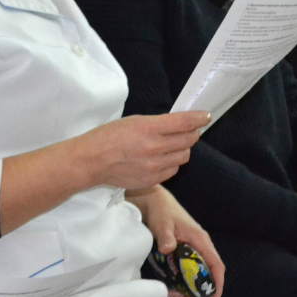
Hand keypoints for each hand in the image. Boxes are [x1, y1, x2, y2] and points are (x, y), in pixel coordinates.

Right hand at [77, 111, 209, 189]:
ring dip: (183, 148)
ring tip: (173, 145)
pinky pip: (172, 170)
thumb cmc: (108, 137)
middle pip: (189, 140)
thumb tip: (180, 124)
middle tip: (190, 130)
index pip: (184, 122)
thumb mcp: (132, 121)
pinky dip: (172, 163)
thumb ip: (157, 123)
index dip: (199, 118)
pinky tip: (162, 158)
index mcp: (148, 128)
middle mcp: (154, 148)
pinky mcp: (151, 180)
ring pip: (183, 156)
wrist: (91, 161)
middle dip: (193, 133)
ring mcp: (154, 166)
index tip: (205, 116)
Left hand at [128, 185, 224, 296]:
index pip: (216, 265)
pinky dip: (181, 280)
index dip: (218, 284)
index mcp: (200, 240)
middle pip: (207, 273)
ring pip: (196, 273)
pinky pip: (186, 269)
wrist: (151, 199)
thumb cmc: (161, 210)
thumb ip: (166, 237)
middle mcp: (199, 246)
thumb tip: (168, 249)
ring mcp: (190, 248)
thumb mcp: (162, 224)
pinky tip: (171, 286)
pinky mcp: (181, 250)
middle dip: (200, 291)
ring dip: (189, 287)